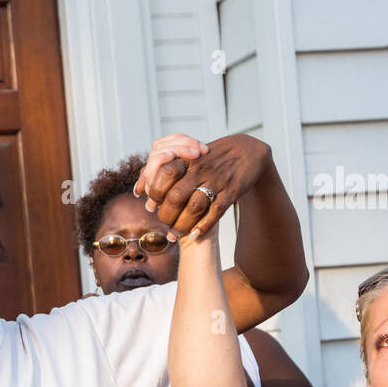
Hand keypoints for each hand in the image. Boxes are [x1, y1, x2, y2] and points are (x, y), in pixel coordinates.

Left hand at [145, 133, 272, 238]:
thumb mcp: (189, 156)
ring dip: (182, 225)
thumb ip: (164, 169)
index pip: (164, 173)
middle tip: (163, 225)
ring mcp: (217, 180)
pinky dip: (203, 226)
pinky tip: (194, 235)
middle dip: (166, 215)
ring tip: (175, 234)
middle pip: (176, 195)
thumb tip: (139, 189)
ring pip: (195, 207)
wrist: (248, 151)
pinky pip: (216, 212)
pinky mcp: (232, 191)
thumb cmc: (211, 157)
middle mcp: (201, 169)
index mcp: (189, 159)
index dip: (154, 192)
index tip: (149, 206)